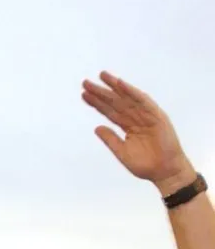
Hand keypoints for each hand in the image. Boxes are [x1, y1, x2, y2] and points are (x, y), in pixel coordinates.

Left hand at [82, 72, 194, 194]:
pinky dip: (132, 92)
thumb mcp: (122, 152)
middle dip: (101, 92)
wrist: (164, 171)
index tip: (84, 95)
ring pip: (127, 98)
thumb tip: (96, 127)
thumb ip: (110, 139)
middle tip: (85, 82)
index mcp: (128, 126)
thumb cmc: (146, 165)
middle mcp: (136, 117)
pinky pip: (143, 101)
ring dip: (115, 86)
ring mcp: (146, 115)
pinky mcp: (156, 116)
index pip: (109, 111)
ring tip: (102, 76)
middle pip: (115, 102)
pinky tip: (120, 84)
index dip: (97, 103)